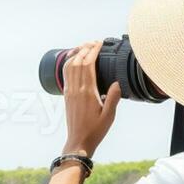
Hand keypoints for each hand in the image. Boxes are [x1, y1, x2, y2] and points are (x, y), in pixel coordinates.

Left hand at [61, 41, 120, 157]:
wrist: (79, 141)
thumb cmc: (95, 130)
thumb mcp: (109, 115)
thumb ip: (114, 98)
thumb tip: (117, 83)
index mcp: (87, 92)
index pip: (88, 65)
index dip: (93, 51)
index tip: (99, 44)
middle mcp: (76, 89)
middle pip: (77, 61)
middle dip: (85, 48)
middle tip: (94, 42)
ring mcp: (69, 91)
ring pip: (69, 66)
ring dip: (76, 54)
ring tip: (84, 47)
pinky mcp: (66, 95)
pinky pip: (65, 74)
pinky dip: (69, 63)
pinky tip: (74, 60)